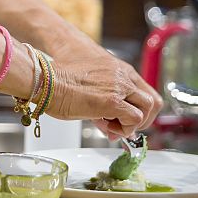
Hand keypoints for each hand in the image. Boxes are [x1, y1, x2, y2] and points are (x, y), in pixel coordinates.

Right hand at [45, 40, 162, 138]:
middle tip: (122, 128)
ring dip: (133, 123)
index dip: (138, 109)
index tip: (125, 120)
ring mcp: (119, 87)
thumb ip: (105, 105)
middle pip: (151, 101)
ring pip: (146, 109)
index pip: (143, 91)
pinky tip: (107, 127)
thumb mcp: (89, 89)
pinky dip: (125, 128)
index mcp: (117, 69)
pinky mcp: (112, 101)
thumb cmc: (58, 83)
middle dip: (140, 119)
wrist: (46, 81)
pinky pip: (134, 119)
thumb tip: (112, 127)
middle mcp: (122, 75)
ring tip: (112, 127)